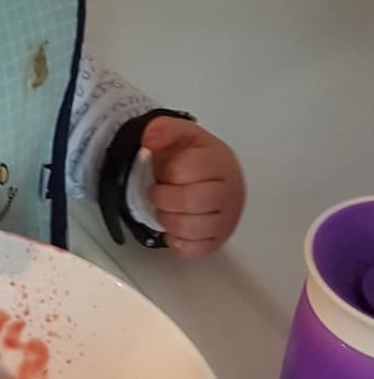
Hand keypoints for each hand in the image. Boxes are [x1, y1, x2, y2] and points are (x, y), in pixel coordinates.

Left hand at [139, 116, 244, 258]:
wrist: (212, 177)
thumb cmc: (197, 160)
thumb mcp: (182, 135)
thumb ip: (164, 129)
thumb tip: (150, 136)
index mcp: (220, 163)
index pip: (183, 170)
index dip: (167, 171)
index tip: (169, 170)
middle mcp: (229, 193)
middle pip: (187, 201)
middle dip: (163, 196)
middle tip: (162, 191)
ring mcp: (225, 221)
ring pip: (187, 228)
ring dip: (167, 218)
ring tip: (168, 207)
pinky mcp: (216, 242)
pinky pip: (190, 250)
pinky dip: (176, 239)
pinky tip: (176, 224)